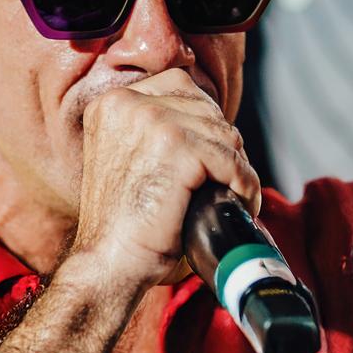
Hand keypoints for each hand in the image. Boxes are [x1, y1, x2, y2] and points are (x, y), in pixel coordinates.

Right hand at [72, 69, 259, 291]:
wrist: (108, 264)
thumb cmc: (121, 225)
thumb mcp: (128, 160)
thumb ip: (153, 133)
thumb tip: (213, 124)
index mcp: (111, 103)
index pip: (180, 88)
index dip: (204, 121)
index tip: (211, 153)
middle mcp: (126, 103)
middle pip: (206, 108)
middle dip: (223, 145)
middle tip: (227, 180)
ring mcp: (152, 121)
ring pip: (224, 133)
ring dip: (237, 167)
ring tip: (235, 195)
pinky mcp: (177, 147)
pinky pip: (231, 159)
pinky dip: (245, 183)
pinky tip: (242, 202)